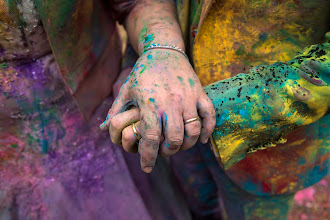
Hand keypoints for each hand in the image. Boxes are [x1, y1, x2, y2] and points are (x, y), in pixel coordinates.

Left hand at [100, 49, 214, 172]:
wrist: (164, 50)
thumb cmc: (143, 72)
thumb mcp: (126, 89)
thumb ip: (115, 110)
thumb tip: (102, 128)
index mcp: (149, 103)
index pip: (150, 137)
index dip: (148, 156)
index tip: (147, 168)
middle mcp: (170, 102)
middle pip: (174, 139)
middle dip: (168, 152)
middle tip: (163, 152)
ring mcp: (187, 97)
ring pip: (193, 130)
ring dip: (187, 144)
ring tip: (179, 146)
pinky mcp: (199, 93)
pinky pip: (209, 116)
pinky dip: (207, 131)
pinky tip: (201, 139)